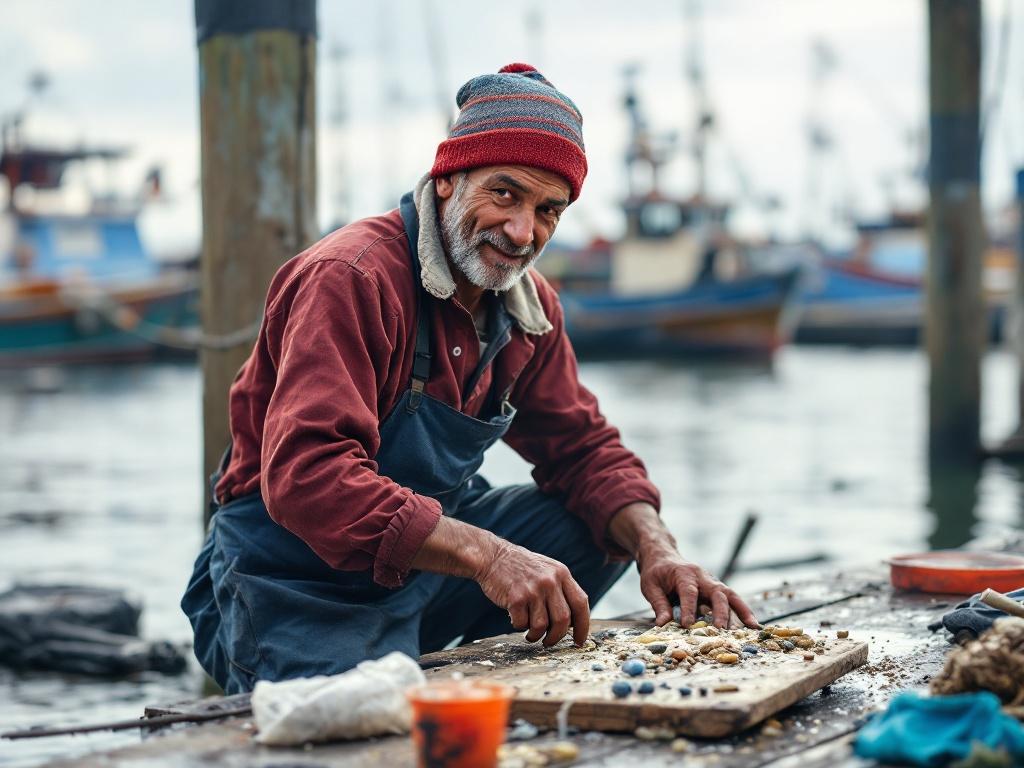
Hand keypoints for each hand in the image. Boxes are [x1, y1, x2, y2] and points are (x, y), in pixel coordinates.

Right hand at [475, 540, 590, 646]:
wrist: (492, 556)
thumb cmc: (520, 568)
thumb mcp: (547, 570)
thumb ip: (561, 590)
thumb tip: (572, 623)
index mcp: (561, 573)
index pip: (580, 603)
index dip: (583, 626)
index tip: (579, 641)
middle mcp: (550, 580)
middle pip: (563, 620)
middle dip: (556, 637)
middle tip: (549, 642)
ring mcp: (533, 589)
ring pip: (542, 626)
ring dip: (536, 635)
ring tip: (530, 634)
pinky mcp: (516, 597)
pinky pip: (522, 624)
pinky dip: (519, 626)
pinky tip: (515, 618)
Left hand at [638, 543, 758, 628]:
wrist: (663, 557)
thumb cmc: (656, 573)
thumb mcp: (650, 586)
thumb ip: (659, 604)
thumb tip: (663, 625)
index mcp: (684, 573)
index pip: (689, 591)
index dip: (689, 608)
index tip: (687, 625)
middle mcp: (702, 576)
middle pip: (716, 592)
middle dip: (720, 611)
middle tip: (720, 630)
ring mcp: (712, 581)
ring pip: (730, 594)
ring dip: (742, 610)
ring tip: (752, 627)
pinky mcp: (716, 588)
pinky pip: (732, 599)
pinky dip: (743, 610)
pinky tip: (752, 624)